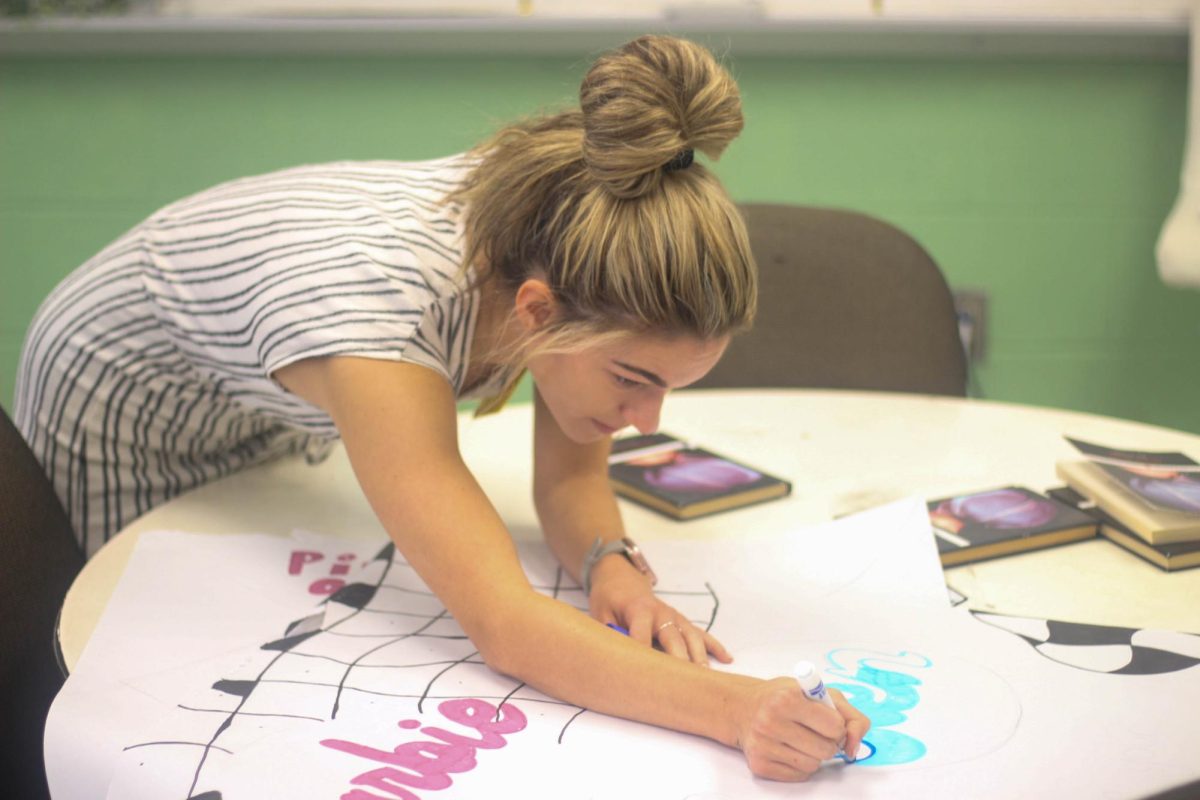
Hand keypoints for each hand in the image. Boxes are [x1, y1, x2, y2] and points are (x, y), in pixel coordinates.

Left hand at [587, 554, 731, 665]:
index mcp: (639, 610)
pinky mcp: (682, 621)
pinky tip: (727, 659)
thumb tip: (612, 660)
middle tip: (687, 682)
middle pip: (673, 638)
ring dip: (699, 656)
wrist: (623, 580)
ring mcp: (675, 617)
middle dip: (680, 659)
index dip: (643, 654)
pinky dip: (714, 646)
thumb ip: (607, 634)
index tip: (647, 676)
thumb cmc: (610, 600)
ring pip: (691, 637)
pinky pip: (701, 633)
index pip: (642, 635)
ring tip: (706, 678)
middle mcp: (662, 613)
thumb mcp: (600, 614)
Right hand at [735, 679, 870, 780]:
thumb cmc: (786, 697)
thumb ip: (850, 717)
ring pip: (813, 765)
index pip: (835, 726)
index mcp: (787, 698)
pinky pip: (799, 775)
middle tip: (814, 731)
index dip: (836, 725)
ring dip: (814, 754)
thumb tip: (853, 748)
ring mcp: (763, 745)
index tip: (826, 720)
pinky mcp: (759, 765)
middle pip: (826, 750)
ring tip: (801, 739)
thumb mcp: (820, 693)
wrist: (745, 708)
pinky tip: (790, 749)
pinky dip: (801, 765)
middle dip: (828, 742)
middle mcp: (771, 721)